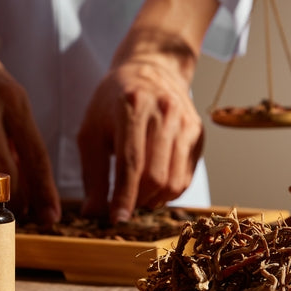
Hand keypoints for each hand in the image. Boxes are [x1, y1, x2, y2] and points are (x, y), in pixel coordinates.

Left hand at [78, 48, 203, 222]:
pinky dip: (168, 192)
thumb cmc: (113, 102)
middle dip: (137, 200)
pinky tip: (152, 187)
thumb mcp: (91, 130)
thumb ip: (92, 173)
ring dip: (153, 200)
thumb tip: (93, 213)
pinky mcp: (198, 134)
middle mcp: (165, 113)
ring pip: (174, 181)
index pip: (130, 162)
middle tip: (122, 207)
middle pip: (156, 176)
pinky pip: (186, 177)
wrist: (151, 70)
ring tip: (136, 197)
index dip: (123, 196)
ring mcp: (186, 124)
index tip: (116, 220)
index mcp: (133, 107)